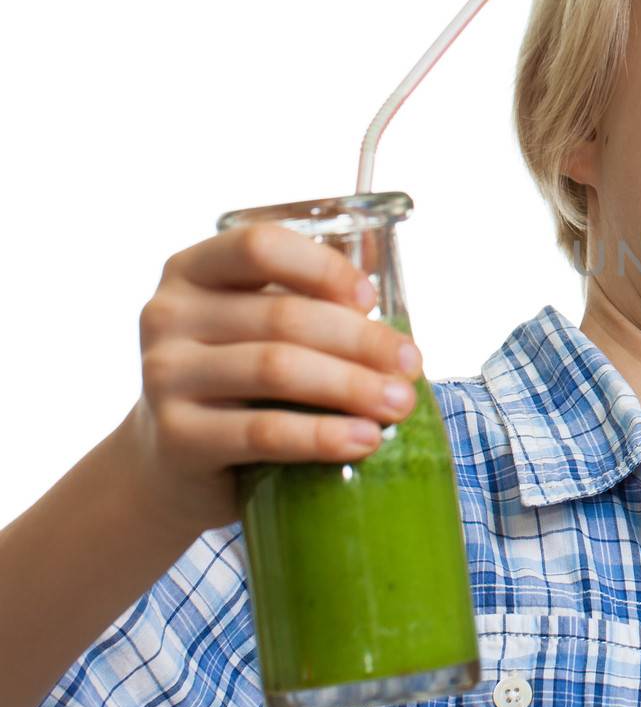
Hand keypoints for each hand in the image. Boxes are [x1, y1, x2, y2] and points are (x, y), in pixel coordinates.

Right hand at [124, 221, 423, 534]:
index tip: (372, 301)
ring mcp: (163, 376)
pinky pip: (264, 431)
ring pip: (277, 369)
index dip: (325, 268)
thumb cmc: (239, 380)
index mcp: (193, 270)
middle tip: (410, 367)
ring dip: (352, 386)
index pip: (261, 247)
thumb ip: (309, 297)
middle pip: (283, 316)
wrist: (174, 460)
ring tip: (399, 404)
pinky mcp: (176, 436)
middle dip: (362, 341)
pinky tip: (365, 440)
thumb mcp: (259, 326)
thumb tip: (388, 279)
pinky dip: (323, 435)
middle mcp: (167, 315)